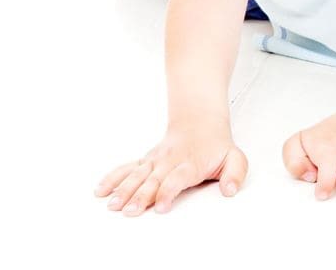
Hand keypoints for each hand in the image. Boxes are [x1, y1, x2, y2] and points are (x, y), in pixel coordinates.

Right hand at [95, 123, 246, 215]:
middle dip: (140, 196)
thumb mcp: (234, 158)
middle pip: (152, 180)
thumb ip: (235, 174)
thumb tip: (230, 190)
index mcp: (190, 164)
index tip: (160, 207)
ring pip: (136, 176)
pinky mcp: (145, 161)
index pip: (177, 179)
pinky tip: (100, 190)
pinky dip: (112, 178)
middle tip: (130, 211)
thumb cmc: (216, 145)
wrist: (200, 123)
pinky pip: (126, 168)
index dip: (167, 192)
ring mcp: (155, 161)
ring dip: (124, 190)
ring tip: (113, 205)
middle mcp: (169, 162)